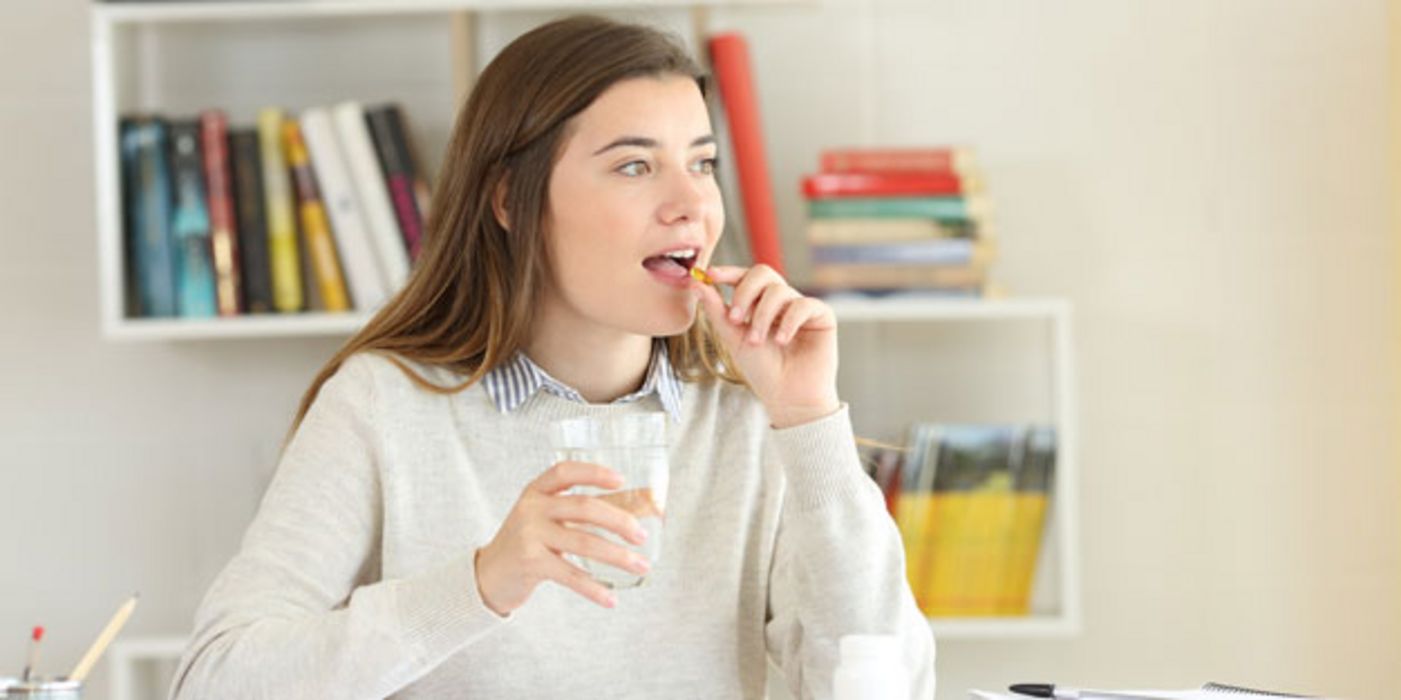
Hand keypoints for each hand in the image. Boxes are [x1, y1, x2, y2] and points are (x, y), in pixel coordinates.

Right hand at [474, 461, 651, 614]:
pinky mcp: (530, 563)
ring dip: (618, 556)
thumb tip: (631, 515)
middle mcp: (532, 508)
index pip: (565, 472)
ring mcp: (529, 535)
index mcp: (536, 491)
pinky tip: (611, 598)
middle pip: (584, 507)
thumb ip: (575, 511)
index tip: (621, 480)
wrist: (488, 575)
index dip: (594, 473)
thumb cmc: (527, 543)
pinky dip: (594, 588)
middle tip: (642, 536)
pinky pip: (570, 575)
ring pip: (584, 542)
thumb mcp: (543, 517)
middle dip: (619, 521)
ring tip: (641, 565)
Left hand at [692, 264, 840, 427]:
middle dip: (745, 292)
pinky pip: (803, 304)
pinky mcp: (821, 316)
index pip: (744, 277)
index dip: (728, 272)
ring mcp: (800, 306)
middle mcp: (780, 301)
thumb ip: (717, 310)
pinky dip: (789, 322)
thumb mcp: (733, 338)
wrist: (788, 396)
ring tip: (758, 341)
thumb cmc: (762, 370)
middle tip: (736, 319)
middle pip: (763, 272)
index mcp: (759, 303)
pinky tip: (782, 341)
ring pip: (779, 290)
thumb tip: (696, 283)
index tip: (709, 275)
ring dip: (763, 316)